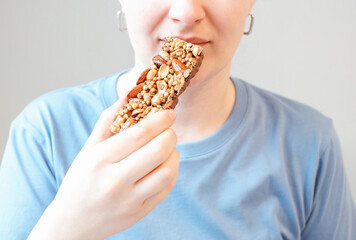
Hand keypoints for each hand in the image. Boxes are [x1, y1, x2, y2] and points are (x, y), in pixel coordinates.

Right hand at [28, 97, 178, 239]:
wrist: (72, 222)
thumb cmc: (80, 181)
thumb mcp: (88, 149)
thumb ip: (107, 121)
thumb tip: (126, 95)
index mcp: (100, 160)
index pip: (139, 134)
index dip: (159, 120)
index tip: (169, 113)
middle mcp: (115, 181)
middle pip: (157, 151)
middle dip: (170, 135)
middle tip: (169, 131)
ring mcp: (129, 199)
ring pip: (167, 172)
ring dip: (174, 154)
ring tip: (167, 148)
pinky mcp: (140, 212)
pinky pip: (166, 189)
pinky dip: (171, 172)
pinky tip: (164, 165)